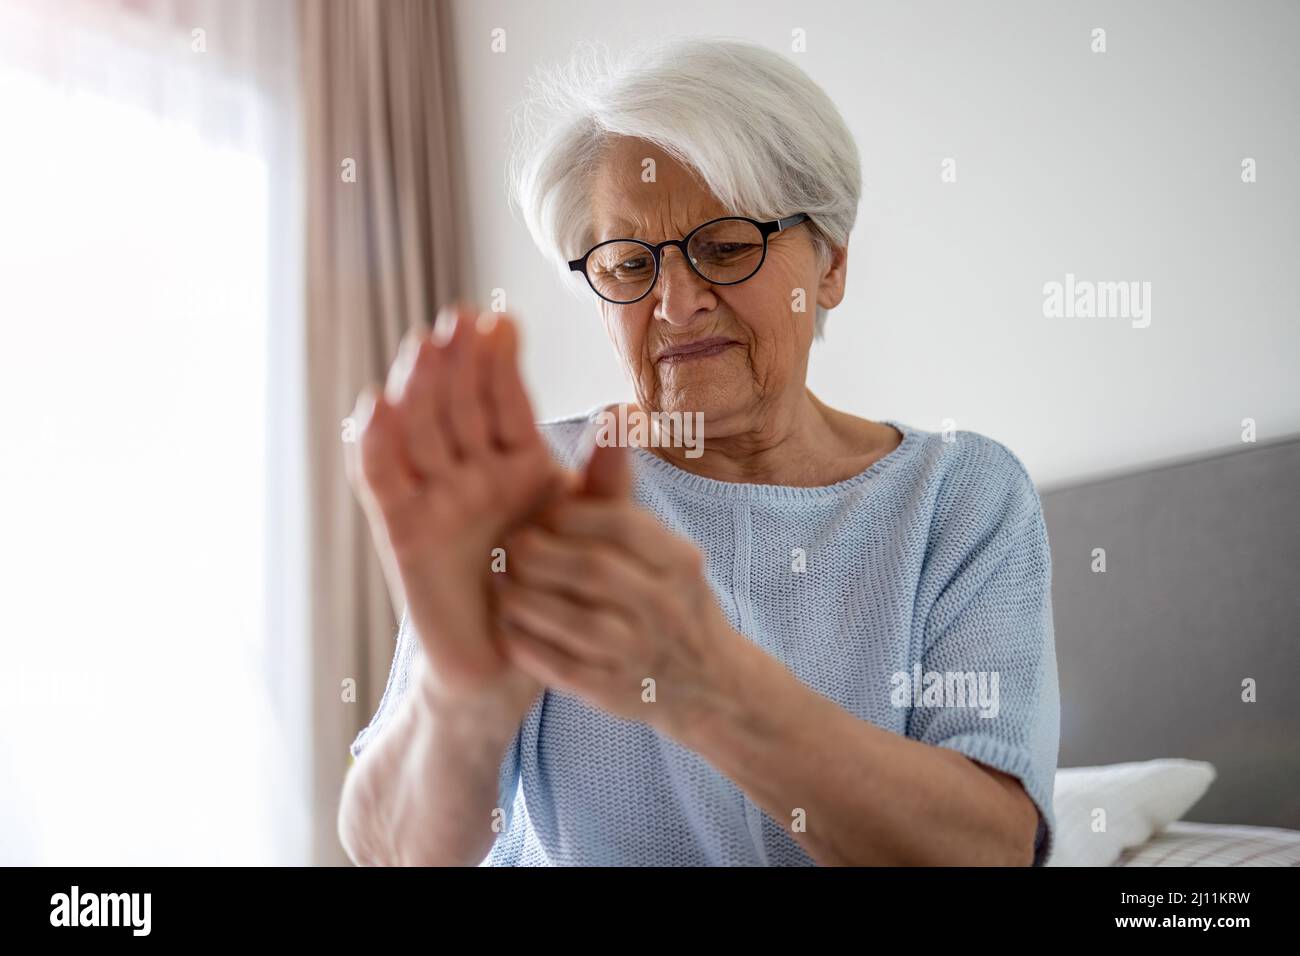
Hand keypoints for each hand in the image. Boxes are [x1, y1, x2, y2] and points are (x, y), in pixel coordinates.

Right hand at [346, 304, 569, 701]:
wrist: (517, 658)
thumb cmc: (555, 587)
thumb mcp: (588, 525)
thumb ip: (605, 473)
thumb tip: (625, 411)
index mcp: (518, 461)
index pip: (505, 400)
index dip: (500, 362)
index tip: (501, 320)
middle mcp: (472, 470)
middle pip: (458, 404)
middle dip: (458, 363)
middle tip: (460, 320)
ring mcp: (435, 497)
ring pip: (422, 430)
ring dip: (420, 388)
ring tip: (426, 346)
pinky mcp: (404, 530)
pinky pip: (384, 481)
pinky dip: (377, 444)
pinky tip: (377, 405)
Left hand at [492, 439, 742, 733]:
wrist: (709, 685)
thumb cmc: (668, 599)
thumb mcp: (661, 546)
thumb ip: (622, 493)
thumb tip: (613, 413)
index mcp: (678, 561)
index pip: (621, 525)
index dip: (571, 515)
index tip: (542, 514)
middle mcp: (664, 606)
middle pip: (591, 570)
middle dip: (539, 555)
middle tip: (510, 547)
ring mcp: (640, 653)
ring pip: (571, 620)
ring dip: (524, 599)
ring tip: (501, 584)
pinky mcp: (613, 692)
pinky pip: (559, 667)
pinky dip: (527, 645)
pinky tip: (509, 627)